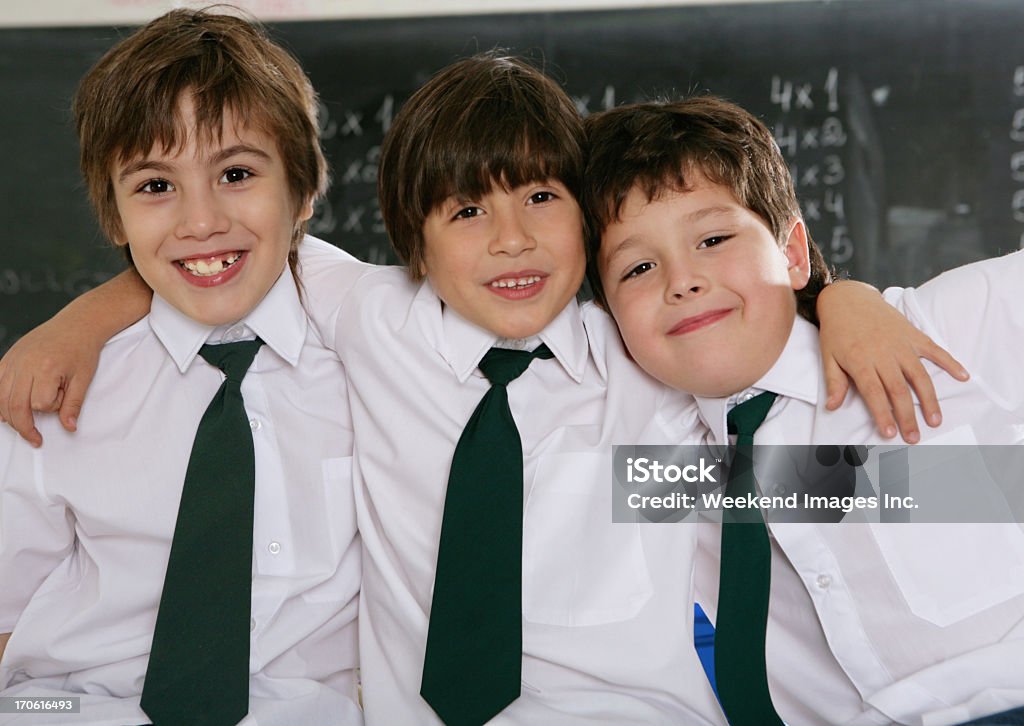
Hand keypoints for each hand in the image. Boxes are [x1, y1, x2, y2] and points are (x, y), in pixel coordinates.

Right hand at [0, 317, 100, 446]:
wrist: (76, 325)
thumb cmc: (81, 349)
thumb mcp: (84, 379)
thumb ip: (74, 404)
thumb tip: (69, 427)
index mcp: (46, 369)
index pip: (40, 404)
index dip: (51, 407)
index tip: (62, 400)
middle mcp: (24, 364)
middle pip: (14, 406)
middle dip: (24, 426)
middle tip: (34, 438)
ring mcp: (13, 360)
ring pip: (1, 398)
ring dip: (9, 415)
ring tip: (21, 424)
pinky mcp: (7, 358)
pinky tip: (6, 408)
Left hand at [817, 280, 968, 442]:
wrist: (848, 298)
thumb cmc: (837, 331)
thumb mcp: (828, 356)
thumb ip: (834, 382)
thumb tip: (832, 407)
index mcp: (860, 361)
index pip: (874, 393)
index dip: (883, 414)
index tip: (890, 433)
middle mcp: (883, 354)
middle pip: (898, 390)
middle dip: (907, 416)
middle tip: (914, 437)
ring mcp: (901, 344)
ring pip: (919, 376)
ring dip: (929, 399)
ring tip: (935, 420)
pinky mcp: (912, 334)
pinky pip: (934, 350)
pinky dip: (950, 362)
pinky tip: (962, 376)